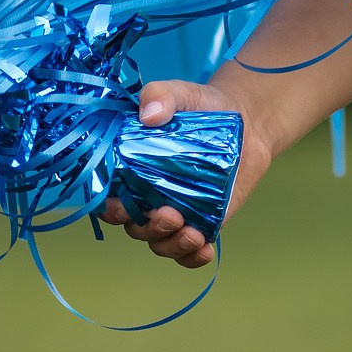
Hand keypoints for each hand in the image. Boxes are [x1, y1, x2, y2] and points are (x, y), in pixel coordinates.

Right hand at [99, 78, 272, 268]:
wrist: (243, 120)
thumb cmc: (201, 107)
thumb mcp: (179, 93)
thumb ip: (159, 96)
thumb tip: (149, 113)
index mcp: (130, 171)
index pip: (108, 198)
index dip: (110, 208)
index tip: (121, 205)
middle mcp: (147, 197)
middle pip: (134, 227)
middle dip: (148, 227)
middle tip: (169, 214)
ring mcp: (174, 213)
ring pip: (160, 242)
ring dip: (172, 244)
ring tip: (192, 233)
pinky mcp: (201, 222)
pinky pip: (189, 251)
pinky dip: (193, 257)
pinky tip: (205, 249)